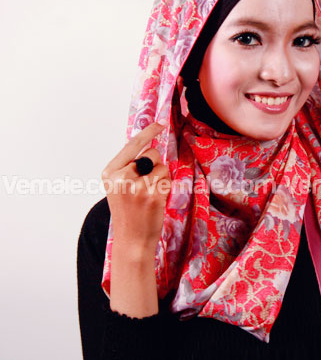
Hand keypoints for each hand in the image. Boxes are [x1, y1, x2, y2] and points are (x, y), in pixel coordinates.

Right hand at [101, 122, 169, 252]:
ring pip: (162, 167)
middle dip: (156, 165)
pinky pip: (168, 180)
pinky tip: (156, 201)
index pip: (132, 145)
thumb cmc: (128, 212)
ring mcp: (137, 187)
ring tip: (150, 195)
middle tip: (147, 186)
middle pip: (152, 154)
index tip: (159, 123)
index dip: (148, 133)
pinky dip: (166, 188)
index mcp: (110, 172)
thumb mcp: (119, 186)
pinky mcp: (153, 195)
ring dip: (162, 179)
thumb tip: (150, 146)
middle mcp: (121, 177)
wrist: (131, 240)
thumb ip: (130, 166)